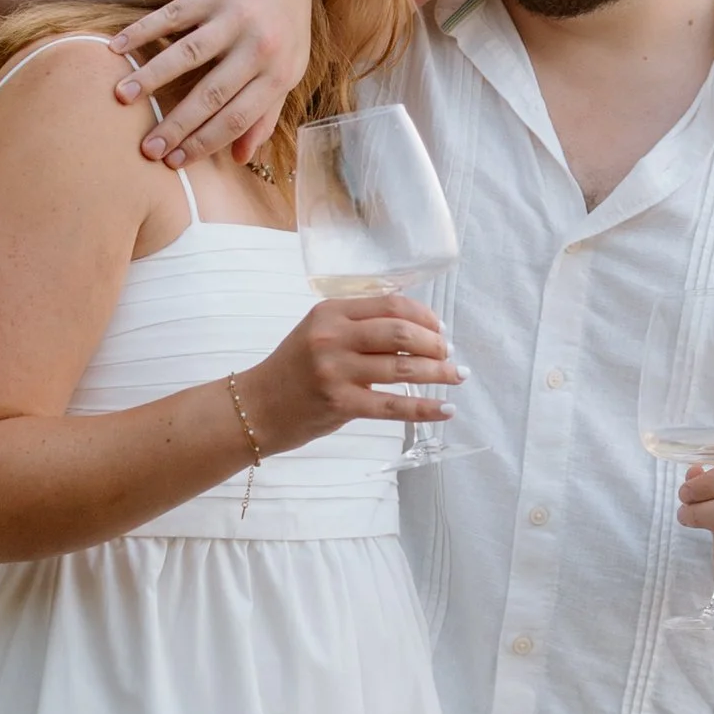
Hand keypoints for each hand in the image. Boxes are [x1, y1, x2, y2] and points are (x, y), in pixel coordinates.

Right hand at [109, 0, 312, 164]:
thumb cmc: (282, 28)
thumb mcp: (286, 71)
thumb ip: (266, 113)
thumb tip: (243, 159)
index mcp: (279, 73)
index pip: (237, 118)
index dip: (204, 143)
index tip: (173, 162)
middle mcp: (259, 46)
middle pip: (211, 94)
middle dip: (175, 125)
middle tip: (145, 148)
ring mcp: (235, 16)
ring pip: (187, 54)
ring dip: (151, 77)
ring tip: (122, 97)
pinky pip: (172, 15)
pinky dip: (142, 31)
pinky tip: (117, 48)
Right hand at [243, 296, 460, 453]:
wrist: (256, 407)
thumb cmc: (294, 370)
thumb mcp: (320, 333)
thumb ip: (359, 326)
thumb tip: (417, 330)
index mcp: (330, 311)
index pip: (391, 304)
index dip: (425, 315)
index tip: (440, 329)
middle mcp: (332, 336)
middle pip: (402, 331)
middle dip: (436, 343)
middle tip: (450, 354)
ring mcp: (335, 370)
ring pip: (402, 367)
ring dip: (438, 373)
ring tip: (457, 376)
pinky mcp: (340, 403)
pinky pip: (393, 405)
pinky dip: (425, 408)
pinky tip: (447, 409)